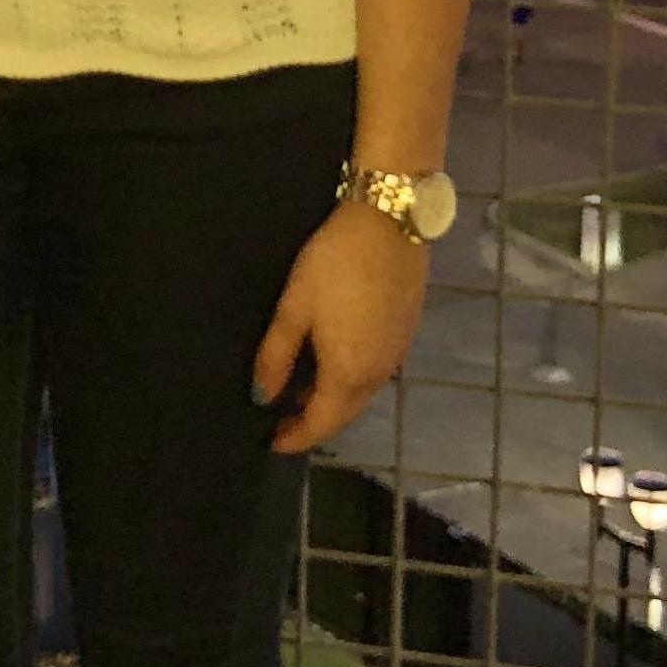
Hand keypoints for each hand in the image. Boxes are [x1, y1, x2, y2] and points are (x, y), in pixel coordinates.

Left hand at [250, 199, 426, 454]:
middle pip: (343, 414)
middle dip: (312, 423)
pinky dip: (348, 379)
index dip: (294, 437)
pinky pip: (373, 372)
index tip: (270, 442)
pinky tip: (330, 362)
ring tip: (297, 392)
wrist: (389, 223)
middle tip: (279, 420)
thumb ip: (276, 355)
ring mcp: (396, 354)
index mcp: (348, 374)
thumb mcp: (295, 307)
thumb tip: (261, 396)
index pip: (320, 423)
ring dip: (331, 400)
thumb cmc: (334, 265)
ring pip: (360, 394)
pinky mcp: (405, 333)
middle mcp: (378, 374)